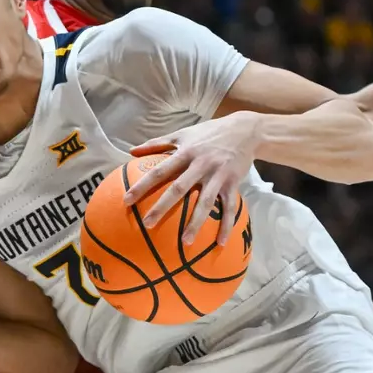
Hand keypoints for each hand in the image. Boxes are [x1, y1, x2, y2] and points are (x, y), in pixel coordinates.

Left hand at [126, 114, 258, 244]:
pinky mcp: (233, 183)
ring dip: (195, 223)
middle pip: (179, 188)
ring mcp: (217, 175)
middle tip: (148, 225)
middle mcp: (200, 164)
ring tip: (185, 243)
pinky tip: (220, 243)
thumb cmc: (209, 133)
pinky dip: (226, 225)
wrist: (245, 129)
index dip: (142, 185)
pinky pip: (230, 207)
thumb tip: (131, 151)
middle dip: (162, 207)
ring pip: (205, 202)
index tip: (127, 201)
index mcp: (185, 153)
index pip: (159, 171)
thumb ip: (157, 143)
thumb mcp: (182, 134)